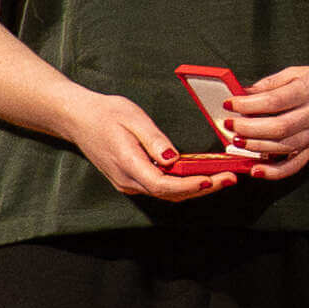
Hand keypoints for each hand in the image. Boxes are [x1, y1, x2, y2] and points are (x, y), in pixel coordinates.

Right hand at [66, 89, 241, 204]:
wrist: (78, 119)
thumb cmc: (106, 113)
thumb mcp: (132, 118)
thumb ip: (154, 140)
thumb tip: (173, 159)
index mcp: (128, 164)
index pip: (164, 185)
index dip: (191, 186)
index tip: (213, 179)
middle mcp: (128, 180)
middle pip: (170, 194)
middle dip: (203, 188)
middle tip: (230, 179)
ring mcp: (128, 183)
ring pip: (167, 194)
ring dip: (195, 189)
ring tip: (221, 178)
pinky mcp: (130, 180)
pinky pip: (160, 188)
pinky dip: (181, 185)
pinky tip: (198, 176)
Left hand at [224, 60, 308, 178]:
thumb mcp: (299, 72)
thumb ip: (271, 83)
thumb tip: (243, 93)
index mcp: (308, 91)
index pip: (274, 101)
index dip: (248, 104)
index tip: (229, 103)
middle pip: (277, 127)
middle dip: (248, 128)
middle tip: (229, 125)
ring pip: (283, 147)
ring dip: (255, 148)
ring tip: (236, 142)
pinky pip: (294, 165)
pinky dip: (275, 172)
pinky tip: (256, 171)